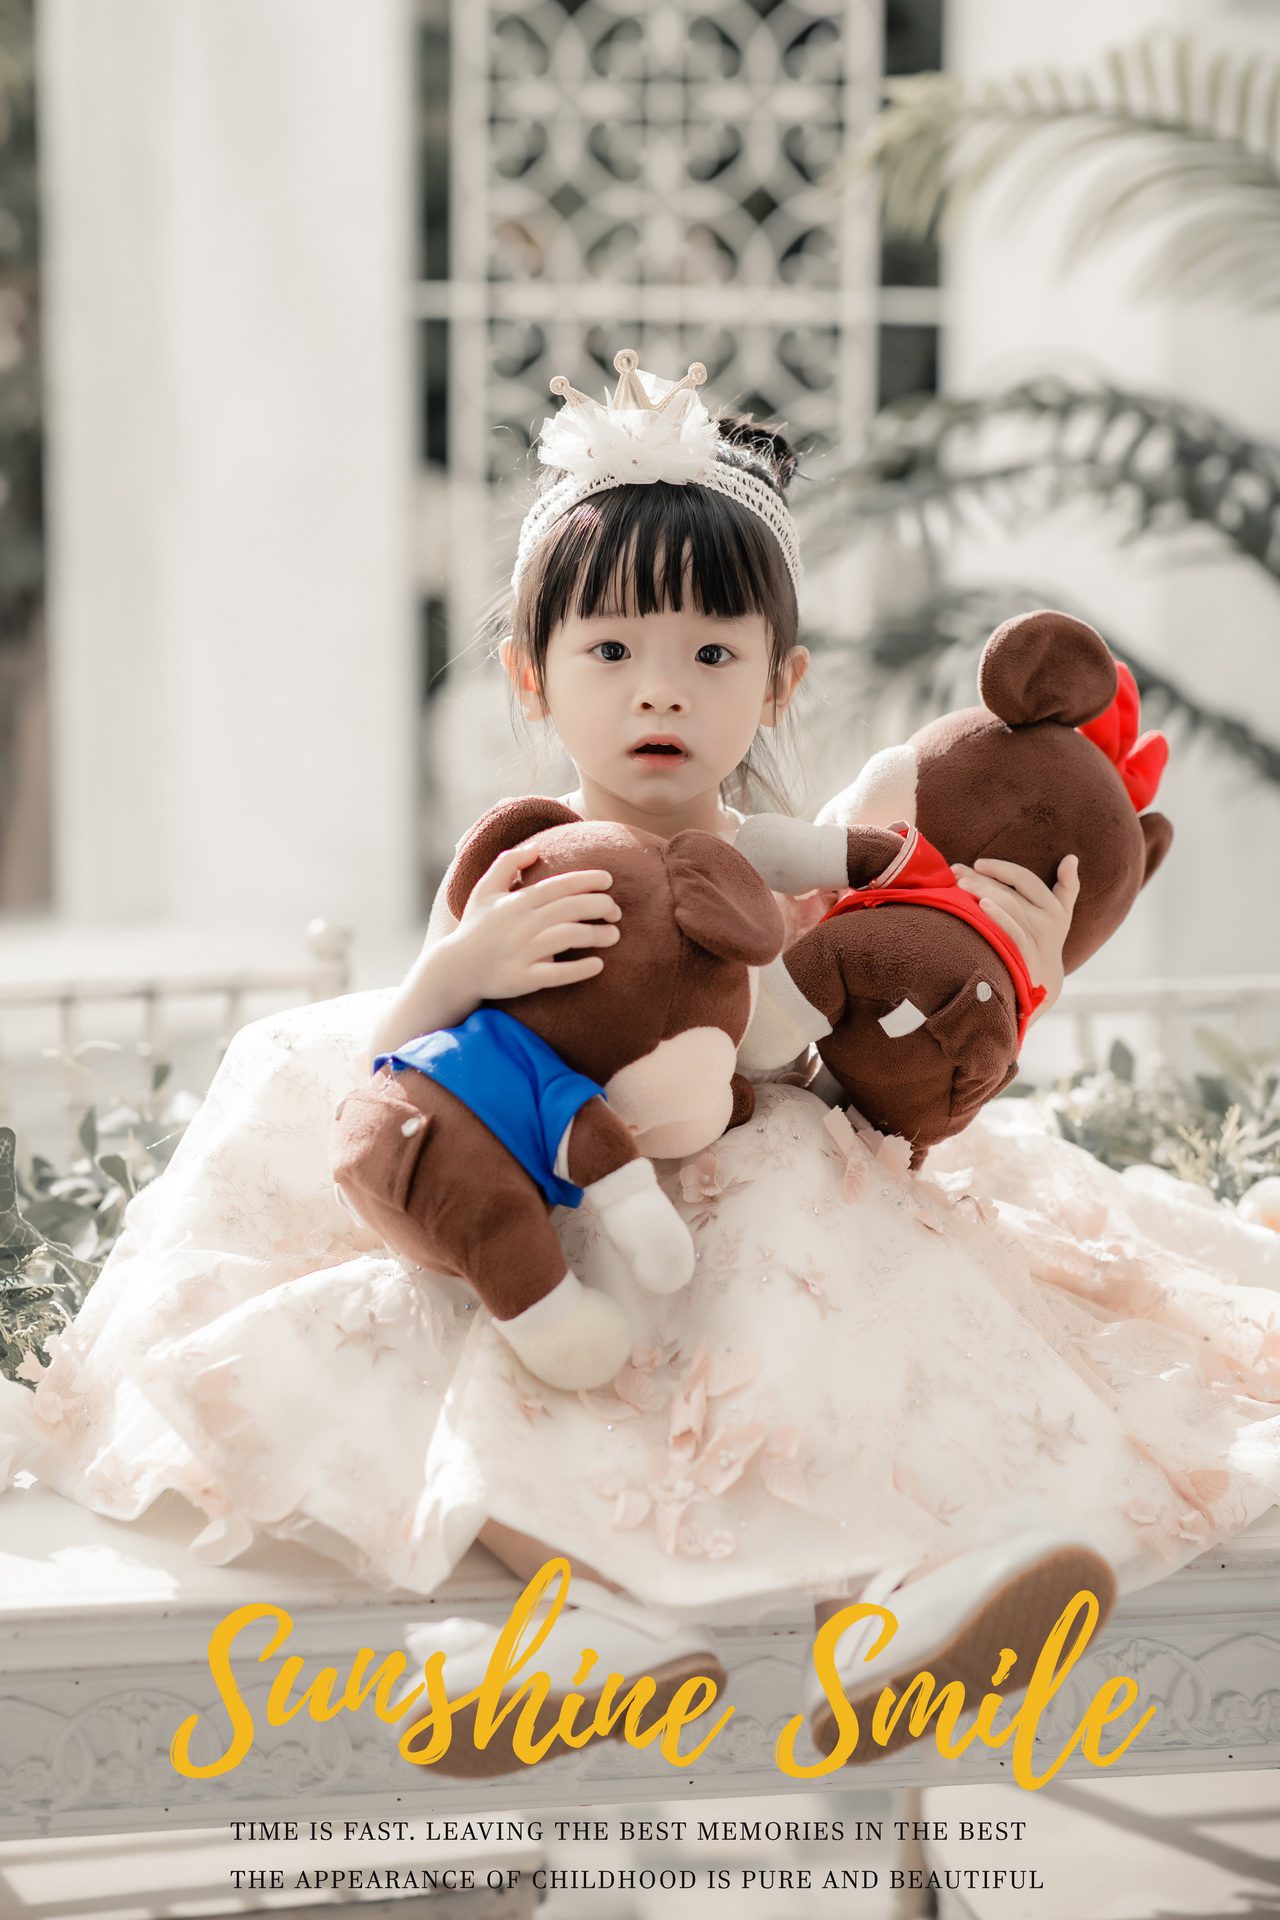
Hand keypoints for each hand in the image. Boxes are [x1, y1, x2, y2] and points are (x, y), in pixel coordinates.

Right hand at [449, 844, 620, 999]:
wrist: (455, 968)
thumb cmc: (475, 927)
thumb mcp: (483, 890)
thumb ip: (507, 863)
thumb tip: (536, 847)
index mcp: (518, 901)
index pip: (560, 885)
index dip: (588, 880)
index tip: (608, 880)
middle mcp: (523, 923)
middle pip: (572, 908)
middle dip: (601, 906)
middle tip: (616, 912)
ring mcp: (523, 951)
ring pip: (569, 937)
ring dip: (597, 935)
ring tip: (614, 935)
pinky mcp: (523, 978)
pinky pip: (557, 973)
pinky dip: (580, 969)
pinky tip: (598, 965)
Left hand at [950, 854, 1079, 1015]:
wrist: (1043, 984)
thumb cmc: (1045, 941)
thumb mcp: (1061, 915)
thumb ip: (1067, 887)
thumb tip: (1071, 857)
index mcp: (1055, 907)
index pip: (1025, 878)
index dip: (1001, 868)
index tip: (978, 863)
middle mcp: (1049, 921)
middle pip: (1011, 891)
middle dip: (982, 878)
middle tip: (956, 871)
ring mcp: (1038, 939)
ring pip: (1009, 906)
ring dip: (983, 891)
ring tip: (960, 884)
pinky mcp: (1027, 956)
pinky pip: (1012, 931)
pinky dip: (998, 916)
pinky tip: (981, 905)